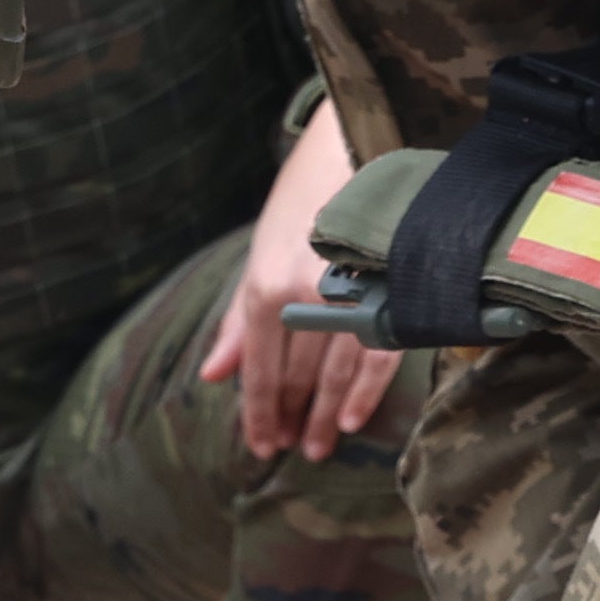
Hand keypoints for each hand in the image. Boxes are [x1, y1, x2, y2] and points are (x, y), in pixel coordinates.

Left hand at [195, 99, 401, 463]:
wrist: (354, 149)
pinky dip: (365, 391)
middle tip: (295, 451)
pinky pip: (377, 354)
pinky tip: (352, 418)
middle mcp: (302, 291)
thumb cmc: (301, 205)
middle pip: (295, 375)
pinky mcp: (386, 287)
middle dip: (293, 417)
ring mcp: (346, 290)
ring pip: (335, 371)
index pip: (258, 367)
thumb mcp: (259, 259)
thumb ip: (237, 323)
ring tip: (321, 444)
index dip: (257, 411)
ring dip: (326, 414)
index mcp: (265, 286)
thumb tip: (213, 375)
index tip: (260, 446)